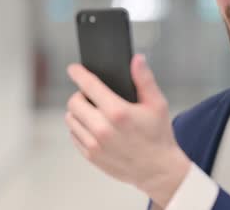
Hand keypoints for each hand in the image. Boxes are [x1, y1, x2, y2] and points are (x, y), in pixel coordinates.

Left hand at [65, 54, 190, 207]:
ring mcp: (94, 144)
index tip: (73, 69)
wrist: (158, 170)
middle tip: (91, 95)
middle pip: (74, 102)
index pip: (89, 85)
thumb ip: (144, 79)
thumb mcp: (157, 104)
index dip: (78, 73)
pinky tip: (93, 127)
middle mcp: (102, 128)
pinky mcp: (91, 156)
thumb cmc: (158, 135)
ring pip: (71, 119)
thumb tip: (137, 59)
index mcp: (118, 112)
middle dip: (80, 94)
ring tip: (92, 111)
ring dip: (78, 112)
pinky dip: (80, 128)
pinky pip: (74, 136)